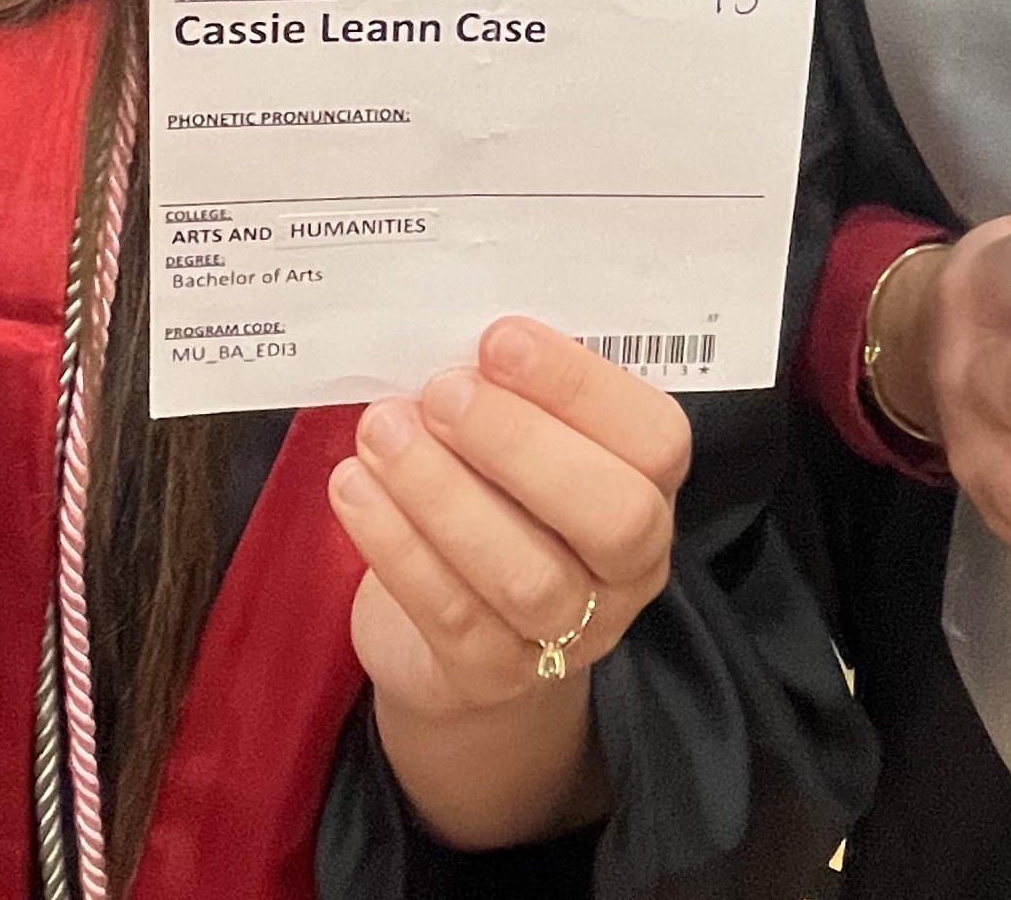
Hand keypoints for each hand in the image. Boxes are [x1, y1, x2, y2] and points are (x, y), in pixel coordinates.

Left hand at [330, 317, 690, 723]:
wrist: (461, 641)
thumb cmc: (498, 499)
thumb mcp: (526, 441)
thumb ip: (516, 393)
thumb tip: (459, 332)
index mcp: (651, 488)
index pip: (655, 439)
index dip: (581, 386)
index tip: (499, 339)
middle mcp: (629, 569)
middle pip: (610, 515)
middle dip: (520, 442)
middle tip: (441, 392)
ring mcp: (568, 636)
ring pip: (524, 574)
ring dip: (444, 493)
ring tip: (382, 431)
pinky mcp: (489, 678)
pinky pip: (449, 614)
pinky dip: (396, 544)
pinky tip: (354, 487)